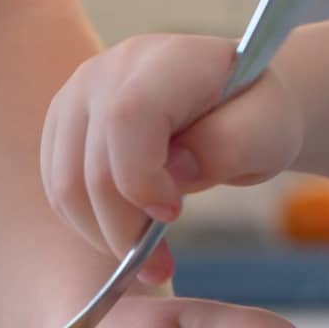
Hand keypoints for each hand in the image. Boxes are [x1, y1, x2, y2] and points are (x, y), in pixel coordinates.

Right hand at [40, 35, 303, 284]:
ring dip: (103, 235)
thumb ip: (230, 145)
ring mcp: (77, 95)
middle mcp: (109, 69)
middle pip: (90, 166)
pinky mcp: (63, 126)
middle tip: (162, 267)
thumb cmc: (256, 117)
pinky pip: (59, 191)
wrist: (234, 102)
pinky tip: (127, 232)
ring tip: (148, 258)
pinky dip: (89, 224)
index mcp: (167, 60)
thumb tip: (174, 171)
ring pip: (65, 187)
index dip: (141, 179)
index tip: (173, 215)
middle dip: (124, 229)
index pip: (127, 118)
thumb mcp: (270, 131)